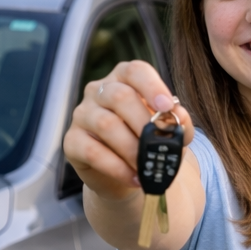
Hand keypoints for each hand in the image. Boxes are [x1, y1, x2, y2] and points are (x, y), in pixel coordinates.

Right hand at [63, 59, 193, 201]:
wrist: (126, 174)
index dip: (152, 86)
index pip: (135, 71)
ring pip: (106, 124)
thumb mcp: (167, 131)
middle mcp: (98, 91)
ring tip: (147, 166)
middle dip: (144, 123)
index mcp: (123, 80)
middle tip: (159, 145)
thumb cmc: (147, 143)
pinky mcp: (71, 141)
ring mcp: (82, 115)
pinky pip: (92, 151)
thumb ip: (177, 121)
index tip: (167, 106)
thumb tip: (179, 117)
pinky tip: (134, 178)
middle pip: (120, 96)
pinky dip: (117, 167)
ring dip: (132, 148)